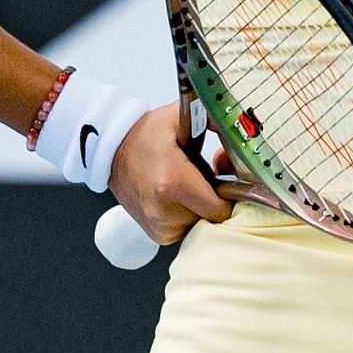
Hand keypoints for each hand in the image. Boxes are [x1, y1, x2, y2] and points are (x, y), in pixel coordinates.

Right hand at [108, 101, 234, 245]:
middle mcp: (164, 211)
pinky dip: (186, 214)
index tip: (220, 177)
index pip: (221, 208)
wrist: (110, 151)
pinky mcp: (157, 234)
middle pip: (212, 216)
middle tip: (198, 175)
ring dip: (198, 206)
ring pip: (200, 222)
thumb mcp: (179, 117)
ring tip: (182, 184)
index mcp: (173, 183)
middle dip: (212, 197)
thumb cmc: (144, 135)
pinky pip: (187, 228)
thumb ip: (214, 119)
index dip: (227, 192)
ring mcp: (159, 226)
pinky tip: (173, 196)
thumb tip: (241, 128)